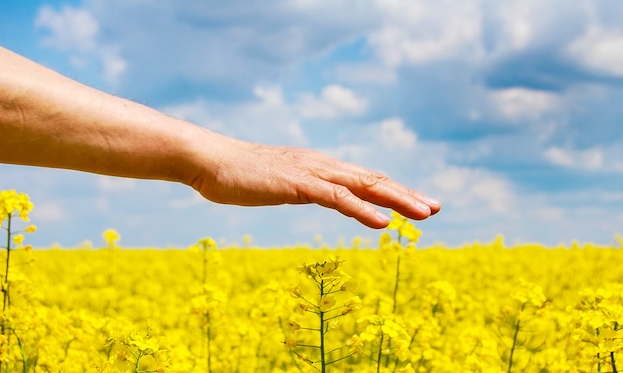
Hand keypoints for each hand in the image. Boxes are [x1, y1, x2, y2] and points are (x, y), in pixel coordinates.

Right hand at [188, 133, 439, 227]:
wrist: (210, 160)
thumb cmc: (239, 175)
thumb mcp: (279, 183)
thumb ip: (299, 187)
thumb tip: (312, 194)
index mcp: (320, 167)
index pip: (364, 180)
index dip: (393, 192)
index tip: (417, 204)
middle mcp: (323, 166)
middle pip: (373, 180)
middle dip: (406, 195)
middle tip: (435, 208)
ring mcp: (312, 172)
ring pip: (364, 186)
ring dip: (396, 200)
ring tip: (424, 214)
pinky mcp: (298, 184)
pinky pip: (337, 198)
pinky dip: (362, 210)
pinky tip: (383, 223)